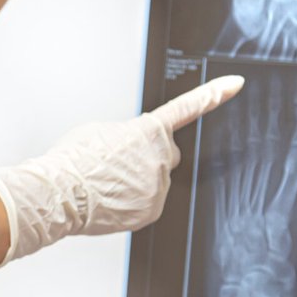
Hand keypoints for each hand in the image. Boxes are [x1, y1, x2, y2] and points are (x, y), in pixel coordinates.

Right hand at [0, 76, 244, 263]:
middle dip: (150, 157)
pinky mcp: (152, 210)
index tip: (235, 85)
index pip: (188, 108)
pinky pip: (148, 203)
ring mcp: (159, 186)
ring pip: (155, 181)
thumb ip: (128, 134)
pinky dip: (133, 202)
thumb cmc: (73, 160)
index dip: (214, 95)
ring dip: (137, 181)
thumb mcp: (99, 131)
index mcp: (149, 130)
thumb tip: (131, 147)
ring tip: (108, 183)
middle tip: (119, 163)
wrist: (60, 194)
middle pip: (166, 154)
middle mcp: (161, 157)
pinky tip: (111, 199)